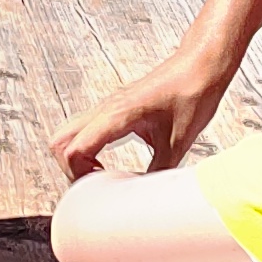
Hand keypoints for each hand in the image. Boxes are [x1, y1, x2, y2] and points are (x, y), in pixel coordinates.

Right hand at [52, 40, 232, 177]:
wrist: (201, 65)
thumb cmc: (191, 93)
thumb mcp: (178, 141)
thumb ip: (159, 171)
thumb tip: (148, 196)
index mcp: (117, 115)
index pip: (74, 149)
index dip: (78, 175)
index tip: (99, 188)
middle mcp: (106, 108)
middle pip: (60, 140)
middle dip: (69, 167)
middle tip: (94, 184)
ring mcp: (109, 105)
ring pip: (70, 132)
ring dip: (76, 156)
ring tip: (100, 175)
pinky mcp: (116, 106)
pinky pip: (87, 128)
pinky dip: (87, 148)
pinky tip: (109, 161)